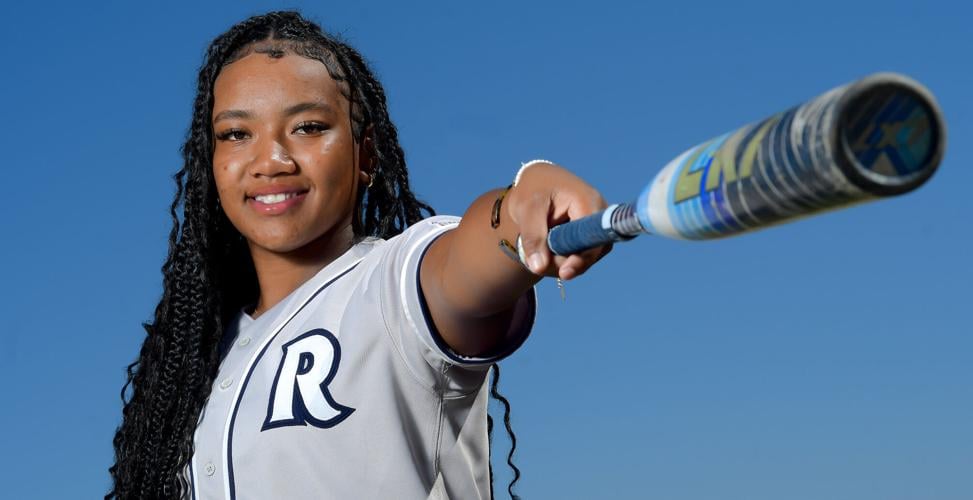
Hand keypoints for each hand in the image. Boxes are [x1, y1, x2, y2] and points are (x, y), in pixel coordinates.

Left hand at [503, 161, 611, 279]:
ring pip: (585, 258)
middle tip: (534, 259)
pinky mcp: (591, 236)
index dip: (581, 259)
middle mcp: (599, 215)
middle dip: (563, 262)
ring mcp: (596, 227)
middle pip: (590, 253)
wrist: (537, 182)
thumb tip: (539, 267)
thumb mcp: (527, 209)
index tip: (564, 273)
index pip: (594, 238)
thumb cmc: (533, 190)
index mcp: (588, 202)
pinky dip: (562, 260)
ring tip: (537, 251)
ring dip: (560, 262)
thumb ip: (533, 237)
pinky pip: (580, 257)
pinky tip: (545, 251)